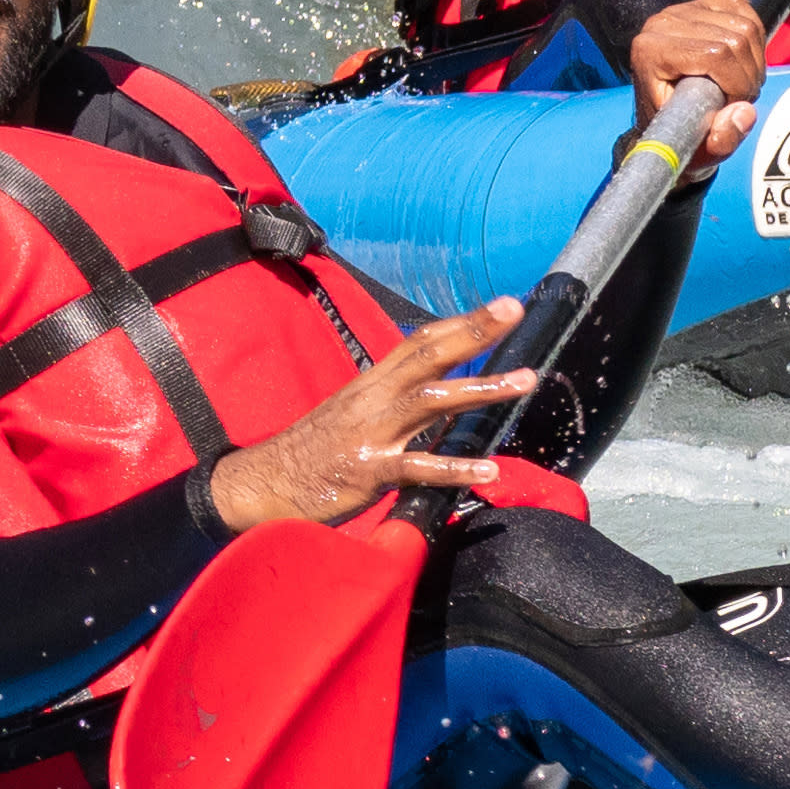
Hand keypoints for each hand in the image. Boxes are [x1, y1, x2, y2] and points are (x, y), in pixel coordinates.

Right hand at [209, 300, 536, 528]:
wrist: (264, 482)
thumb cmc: (313, 451)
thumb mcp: (353, 415)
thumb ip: (392, 402)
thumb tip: (433, 392)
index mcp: (372, 384)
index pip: (422, 342)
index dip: (461, 322)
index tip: (502, 306)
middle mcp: (374, 399)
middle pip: (429, 355)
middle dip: (474, 331)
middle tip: (513, 310)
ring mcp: (372, 433)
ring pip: (432, 401)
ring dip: (481, 388)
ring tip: (525, 380)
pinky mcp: (368, 470)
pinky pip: (417, 467)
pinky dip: (454, 468)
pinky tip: (488, 469)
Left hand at [627, 0, 763, 166]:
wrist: (667, 120)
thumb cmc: (678, 135)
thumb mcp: (696, 151)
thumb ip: (720, 141)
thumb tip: (744, 113)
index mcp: (650, 51)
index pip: (716, 54)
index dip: (738, 83)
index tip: (733, 106)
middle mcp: (663, 22)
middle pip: (735, 39)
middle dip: (748, 76)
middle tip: (739, 99)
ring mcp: (683, 8)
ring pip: (745, 26)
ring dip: (754, 61)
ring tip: (740, 84)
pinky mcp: (703, 2)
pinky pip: (745, 11)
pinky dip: (754, 40)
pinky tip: (741, 61)